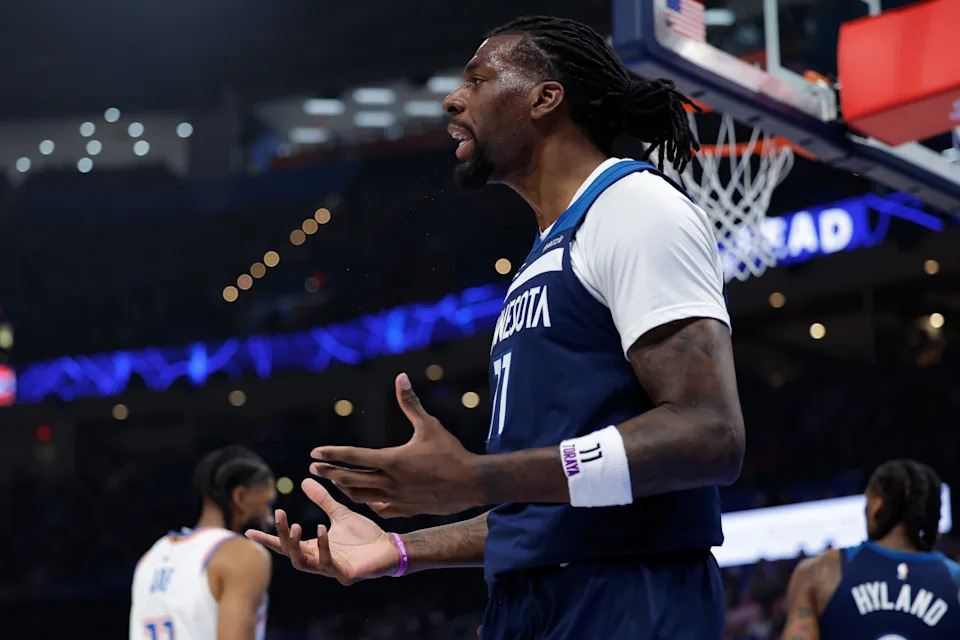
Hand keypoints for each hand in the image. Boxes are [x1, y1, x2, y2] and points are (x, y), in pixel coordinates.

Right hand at [245, 478, 399, 584]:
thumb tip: (304, 480)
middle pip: (290, 552)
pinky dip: (323, 546)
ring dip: (297, 544)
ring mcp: (330, 570)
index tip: (247, 532)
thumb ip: (322, 500)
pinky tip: (322, 530)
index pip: (286, 545)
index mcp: (314, 548)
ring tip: (296, 524)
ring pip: (303, 562)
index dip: (268, 539)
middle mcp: (318, 561)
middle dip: (282, 535)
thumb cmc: (365, 536)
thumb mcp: (340, 514)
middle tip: (280, 514)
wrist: (389, 547)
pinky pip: (328, 564)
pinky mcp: (345, 574)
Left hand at [309, 373, 484, 516]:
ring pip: (360, 497)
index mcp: (392, 460)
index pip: (354, 457)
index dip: (332, 454)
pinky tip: (365, 496)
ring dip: (345, 488)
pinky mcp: (405, 510)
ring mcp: (396, 499)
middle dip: (329, 472)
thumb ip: (410, 402)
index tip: (314, 452)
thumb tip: (401, 377)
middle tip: (315, 467)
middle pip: (350, 480)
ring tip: (335, 479)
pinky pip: (379, 509)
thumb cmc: (451, 452)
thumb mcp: (429, 425)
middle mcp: (390, 482)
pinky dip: (368, 502)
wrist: (471, 483)